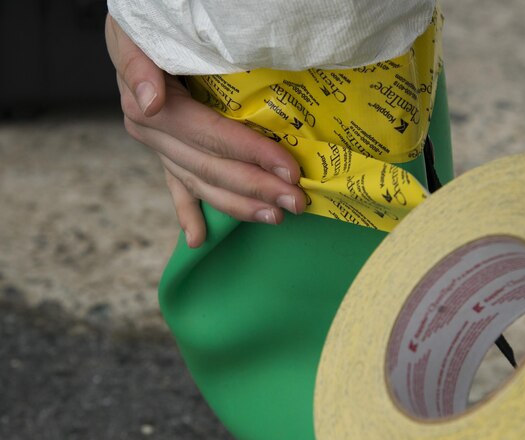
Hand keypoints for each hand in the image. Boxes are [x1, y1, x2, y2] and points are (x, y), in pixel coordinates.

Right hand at [105, 15, 305, 247]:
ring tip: (274, 218)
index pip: (212, 137)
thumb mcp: (139, 35)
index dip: (252, 155)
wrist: (137, 25)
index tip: (289, 171)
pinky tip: (198, 240)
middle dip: (258, 188)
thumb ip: (140, 66)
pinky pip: (177, 188)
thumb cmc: (149, 24)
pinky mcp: (164, 152)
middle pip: (212, 168)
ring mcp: (159, 148)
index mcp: (152, 109)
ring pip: (203, 184)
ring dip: (238, 206)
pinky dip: (187, 214)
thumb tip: (152, 103)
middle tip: (297, 202)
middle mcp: (153, 134)